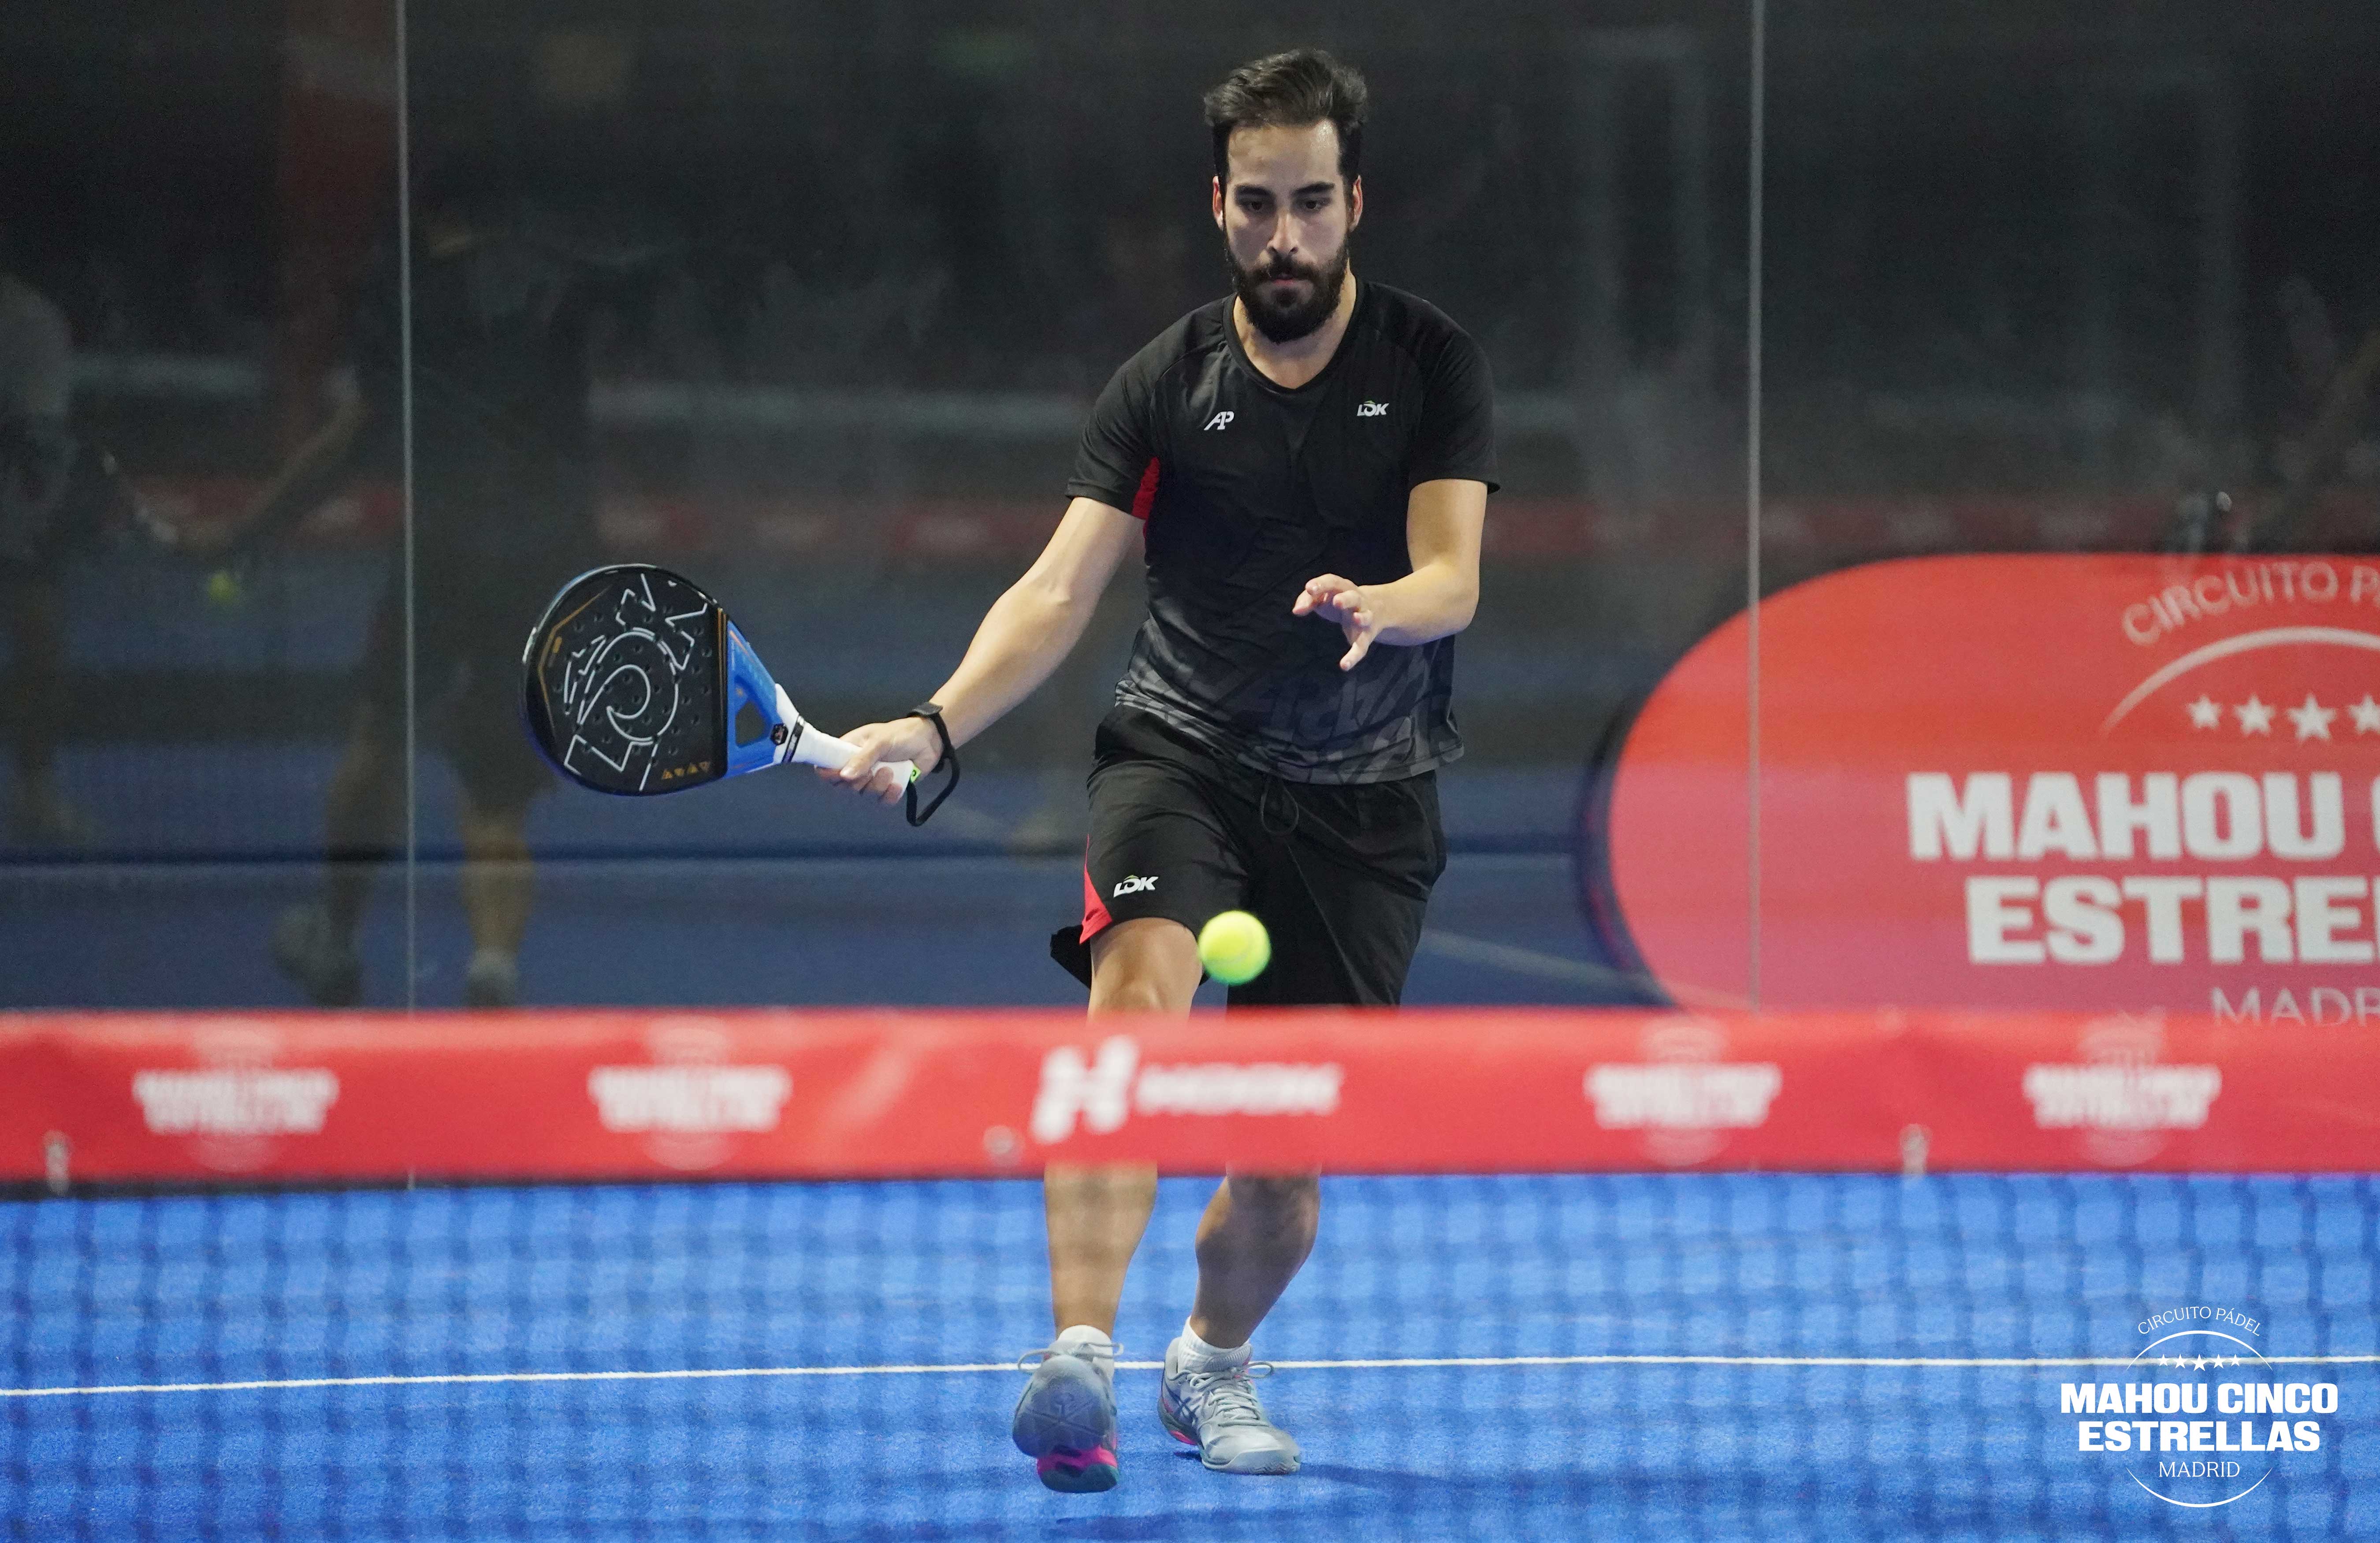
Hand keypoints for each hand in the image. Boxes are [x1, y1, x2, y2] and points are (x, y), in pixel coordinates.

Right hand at [817, 716, 941, 804]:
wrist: (929, 741)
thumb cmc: (901, 734)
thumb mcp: (880, 741)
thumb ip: (862, 758)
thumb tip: (845, 775)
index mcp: (848, 751)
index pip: (826, 767)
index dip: (828, 774)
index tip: (839, 774)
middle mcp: (857, 767)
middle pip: (844, 786)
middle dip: (858, 781)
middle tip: (871, 770)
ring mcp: (872, 779)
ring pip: (864, 795)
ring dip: (877, 786)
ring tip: (890, 771)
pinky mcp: (888, 789)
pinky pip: (882, 801)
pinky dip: (890, 795)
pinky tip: (898, 785)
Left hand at [1292, 573, 1377, 670]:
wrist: (1375, 608)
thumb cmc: (1339, 600)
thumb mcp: (1324, 596)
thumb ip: (1308, 599)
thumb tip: (1296, 611)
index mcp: (1343, 587)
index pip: (1332, 582)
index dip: (1321, 584)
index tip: (1309, 589)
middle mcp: (1356, 600)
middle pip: (1353, 596)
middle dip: (1346, 599)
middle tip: (1337, 601)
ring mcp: (1363, 617)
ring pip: (1365, 616)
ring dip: (1361, 617)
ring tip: (1356, 619)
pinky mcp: (1366, 636)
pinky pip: (1362, 647)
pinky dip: (1354, 656)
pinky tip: (1344, 666)